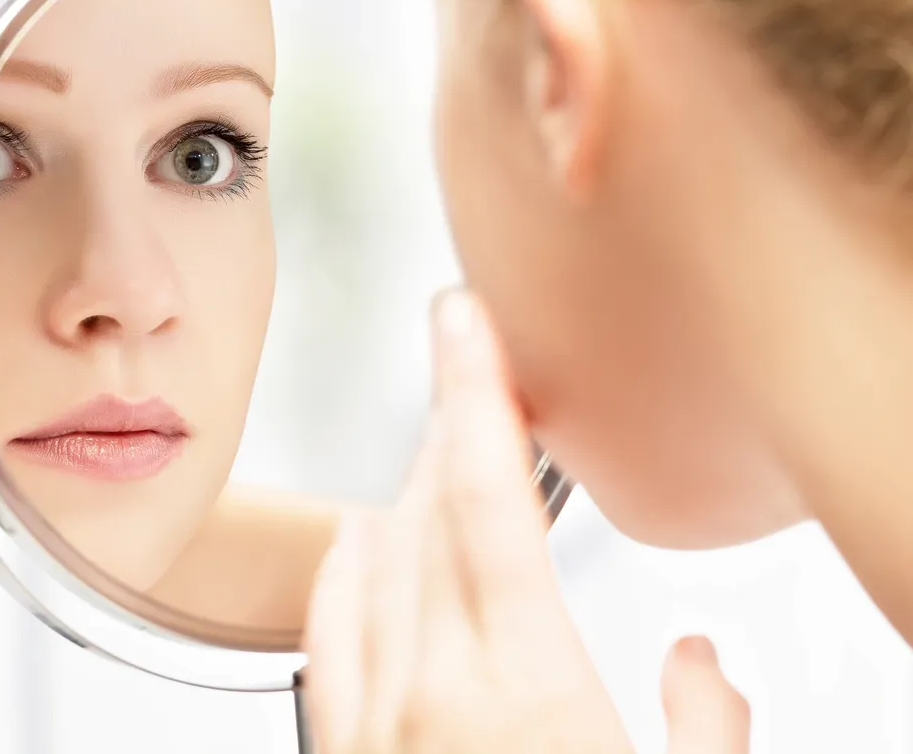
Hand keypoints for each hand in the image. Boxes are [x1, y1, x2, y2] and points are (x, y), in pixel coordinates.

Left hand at [302, 288, 749, 752]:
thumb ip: (704, 723)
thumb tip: (701, 664)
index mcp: (528, 690)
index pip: (488, 498)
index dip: (472, 390)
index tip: (462, 319)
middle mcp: (434, 690)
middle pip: (430, 512)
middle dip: (455, 433)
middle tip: (481, 389)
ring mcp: (375, 718)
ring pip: (375, 556)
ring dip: (411, 490)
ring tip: (442, 456)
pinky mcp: (342, 747)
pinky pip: (325, 626)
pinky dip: (343, 562)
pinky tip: (356, 537)